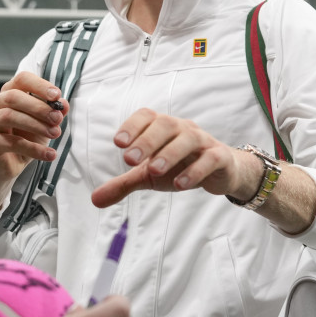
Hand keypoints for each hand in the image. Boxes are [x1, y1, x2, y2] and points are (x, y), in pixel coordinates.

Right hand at [0, 72, 67, 218]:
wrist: (9, 164)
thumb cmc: (26, 138)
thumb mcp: (44, 124)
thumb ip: (54, 113)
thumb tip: (64, 105)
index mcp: (8, 93)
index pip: (22, 80)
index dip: (39, 85)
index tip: (57, 95)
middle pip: (14, 97)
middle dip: (39, 107)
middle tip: (57, 119)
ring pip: (10, 116)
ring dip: (36, 126)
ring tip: (55, 134)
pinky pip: (11, 142)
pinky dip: (33, 149)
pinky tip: (49, 154)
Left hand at [91, 109, 257, 208]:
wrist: (221, 171)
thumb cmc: (179, 166)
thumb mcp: (148, 177)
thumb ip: (123, 184)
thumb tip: (94, 200)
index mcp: (162, 127)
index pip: (146, 116)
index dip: (132, 126)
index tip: (118, 142)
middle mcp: (182, 129)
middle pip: (165, 124)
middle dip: (146, 141)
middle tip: (129, 160)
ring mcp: (203, 141)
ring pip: (188, 138)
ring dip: (169, 153)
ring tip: (153, 171)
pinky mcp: (219, 157)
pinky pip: (210, 158)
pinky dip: (195, 170)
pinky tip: (180, 185)